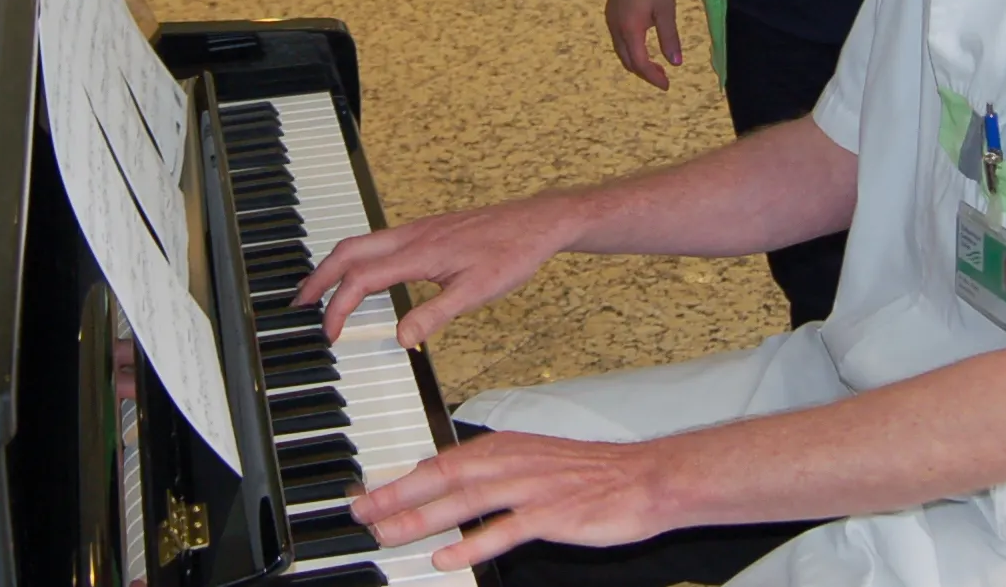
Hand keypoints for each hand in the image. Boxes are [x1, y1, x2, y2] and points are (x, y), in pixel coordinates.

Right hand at [293, 194, 579, 344]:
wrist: (535, 223)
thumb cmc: (510, 254)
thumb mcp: (475, 293)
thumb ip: (435, 315)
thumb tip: (401, 339)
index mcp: (418, 253)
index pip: (361, 280)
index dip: (339, 308)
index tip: (329, 334)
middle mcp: (410, 237)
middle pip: (347, 252)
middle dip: (318, 278)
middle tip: (298, 305)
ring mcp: (416, 230)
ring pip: (360, 243)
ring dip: (334, 266)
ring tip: (319, 290)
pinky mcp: (425, 230)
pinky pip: (378, 241)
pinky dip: (356, 258)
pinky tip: (361, 274)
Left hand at [352, 430, 680, 569]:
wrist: (646, 478)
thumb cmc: (592, 475)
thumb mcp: (534, 462)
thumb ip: (491, 472)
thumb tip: (446, 483)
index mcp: (505, 447)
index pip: (439, 460)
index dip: (399, 478)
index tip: (365, 494)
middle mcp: (511, 462)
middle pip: (442, 477)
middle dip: (396, 495)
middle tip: (360, 513)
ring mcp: (530, 488)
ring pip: (464, 501)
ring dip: (422, 518)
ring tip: (388, 535)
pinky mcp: (551, 515)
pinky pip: (503, 531)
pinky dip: (472, 544)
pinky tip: (446, 558)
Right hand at [605, 0, 684, 88]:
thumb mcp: (666, 10)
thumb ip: (670, 38)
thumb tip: (676, 63)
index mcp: (630, 30)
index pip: (640, 64)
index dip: (653, 77)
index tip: (667, 85)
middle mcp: (616, 28)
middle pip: (628, 61)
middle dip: (644, 72)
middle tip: (663, 77)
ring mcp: (611, 19)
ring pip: (621, 51)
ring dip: (637, 61)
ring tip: (654, 64)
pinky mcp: (611, 12)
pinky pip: (619, 39)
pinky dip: (631, 49)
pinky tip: (644, 43)